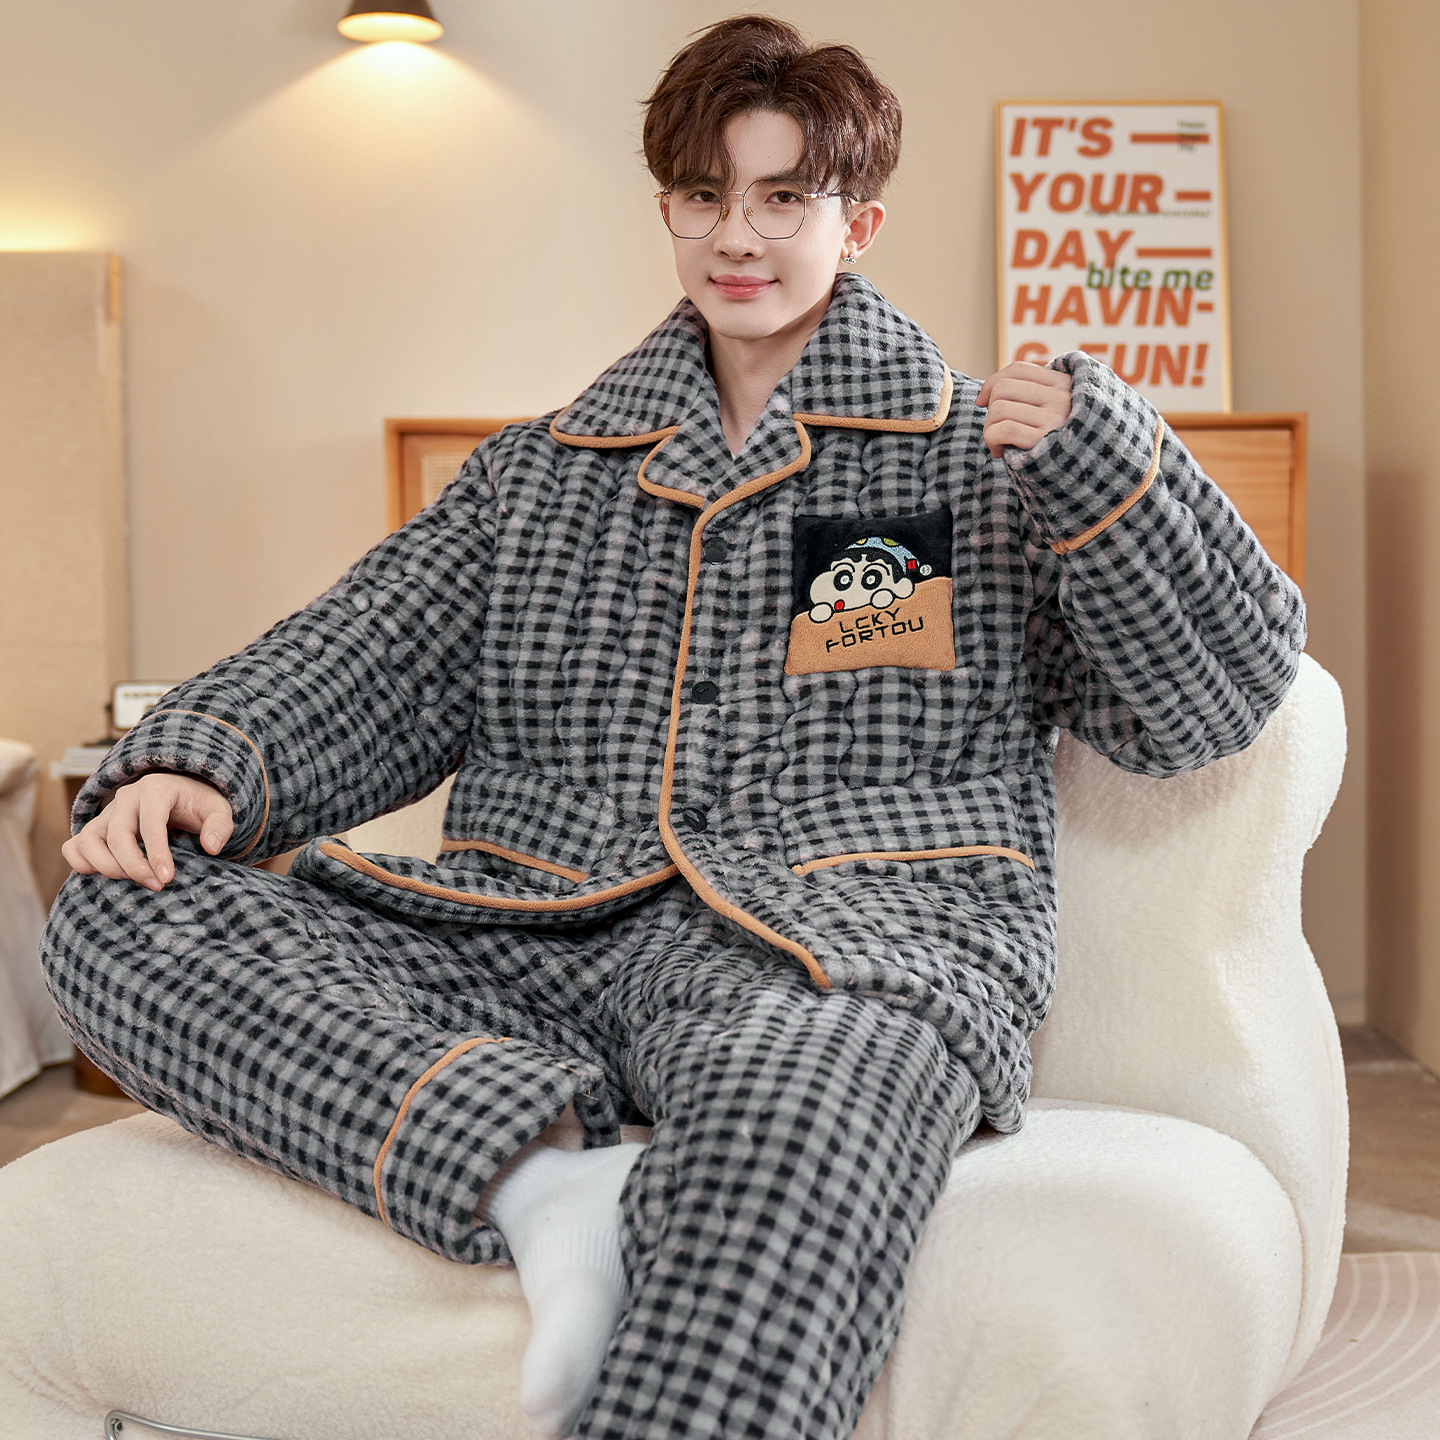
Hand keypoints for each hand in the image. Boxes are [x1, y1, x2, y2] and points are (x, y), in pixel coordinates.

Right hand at [61, 773, 233, 890]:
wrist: (180, 794)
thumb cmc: (198, 804)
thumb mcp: (219, 810)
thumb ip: (220, 826)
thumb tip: (211, 847)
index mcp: (156, 789)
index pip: (150, 823)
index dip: (157, 853)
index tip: (167, 878)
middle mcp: (126, 798)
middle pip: (117, 835)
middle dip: (135, 866)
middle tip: (158, 885)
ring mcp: (106, 813)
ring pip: (89, 841)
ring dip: (107, 867)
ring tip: (134, 882)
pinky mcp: (95, 828)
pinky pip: (74, 847)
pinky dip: (82, 864)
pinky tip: (107, 876)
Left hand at [975, 361, 1073, 458]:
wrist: (1083, 474)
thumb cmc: (1056, 444)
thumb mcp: (1050, 412)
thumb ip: (1028, 396)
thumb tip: (984, 396)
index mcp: (1064, 384)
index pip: (1018, 370)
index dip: (991, 383)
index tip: (982, 402)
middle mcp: (1062, 397)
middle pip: (1002, 388)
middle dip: (989, 411)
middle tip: (997, 430)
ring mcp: (1055, 418)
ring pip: (998, 408)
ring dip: (989, 429)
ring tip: (1000, 443)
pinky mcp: (1045, 440)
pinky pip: (1003, 430)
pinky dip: (992, 440)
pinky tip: (999, 451)